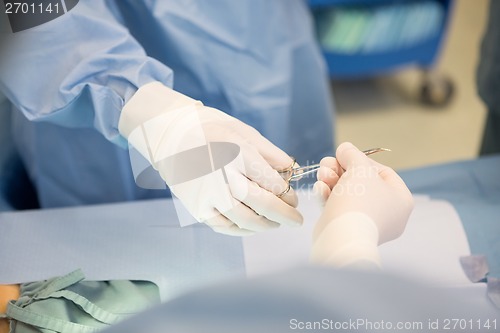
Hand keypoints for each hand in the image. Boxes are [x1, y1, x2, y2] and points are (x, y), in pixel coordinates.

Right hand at [120, 82, 302, 235]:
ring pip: (245, 220)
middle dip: (284, 216)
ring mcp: (207, 194)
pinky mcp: (195, 207)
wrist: (168, 135)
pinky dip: (243, 230)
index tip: (293, 198)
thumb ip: (270, 153)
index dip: (288, 195)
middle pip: (262, 204)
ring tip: (276, 224)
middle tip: (297, 221)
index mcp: (236, 153)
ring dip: (266, 226)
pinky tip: (253, 226)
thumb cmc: (210, 129)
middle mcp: (222, 176)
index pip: (272, 183)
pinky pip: (224, 226)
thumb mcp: (242, 131)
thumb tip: (293, 171)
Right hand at [313, 142, 413, 244]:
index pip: (383, 172)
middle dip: (341, 169)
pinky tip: (320, 189)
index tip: (344, 155)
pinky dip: (329, 196)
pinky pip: (339, 207)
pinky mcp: (347, 229)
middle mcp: (387, 213)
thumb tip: (345, 148)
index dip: (362, 160)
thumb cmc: (359, 201)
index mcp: (400, 200)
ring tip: (322, 174)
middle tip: (327, 163)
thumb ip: (352, 155)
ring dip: (332, 180)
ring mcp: (366, 223)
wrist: (341, 237)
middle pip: (362, 182)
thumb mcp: (359, 168)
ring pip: (348, 194)